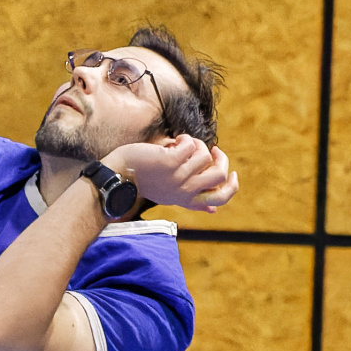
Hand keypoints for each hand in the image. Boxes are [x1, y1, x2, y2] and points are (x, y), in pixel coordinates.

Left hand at [107, 136, 238, 213]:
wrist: (118, 177)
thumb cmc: (144, 182)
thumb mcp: (171, 196)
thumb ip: (192, 201)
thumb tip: (213, 211)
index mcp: (187, 199)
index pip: (219, 200)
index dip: (232, 186)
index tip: (232, 173)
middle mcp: (185, 191)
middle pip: (219, 176)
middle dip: (222, 159)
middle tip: (213, 150)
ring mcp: (178, 177)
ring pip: (205, 156)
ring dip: (197, 144)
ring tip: (182, 144)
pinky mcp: (170, 163)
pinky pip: (191, 145)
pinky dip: (185, 139)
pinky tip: (173, 141)